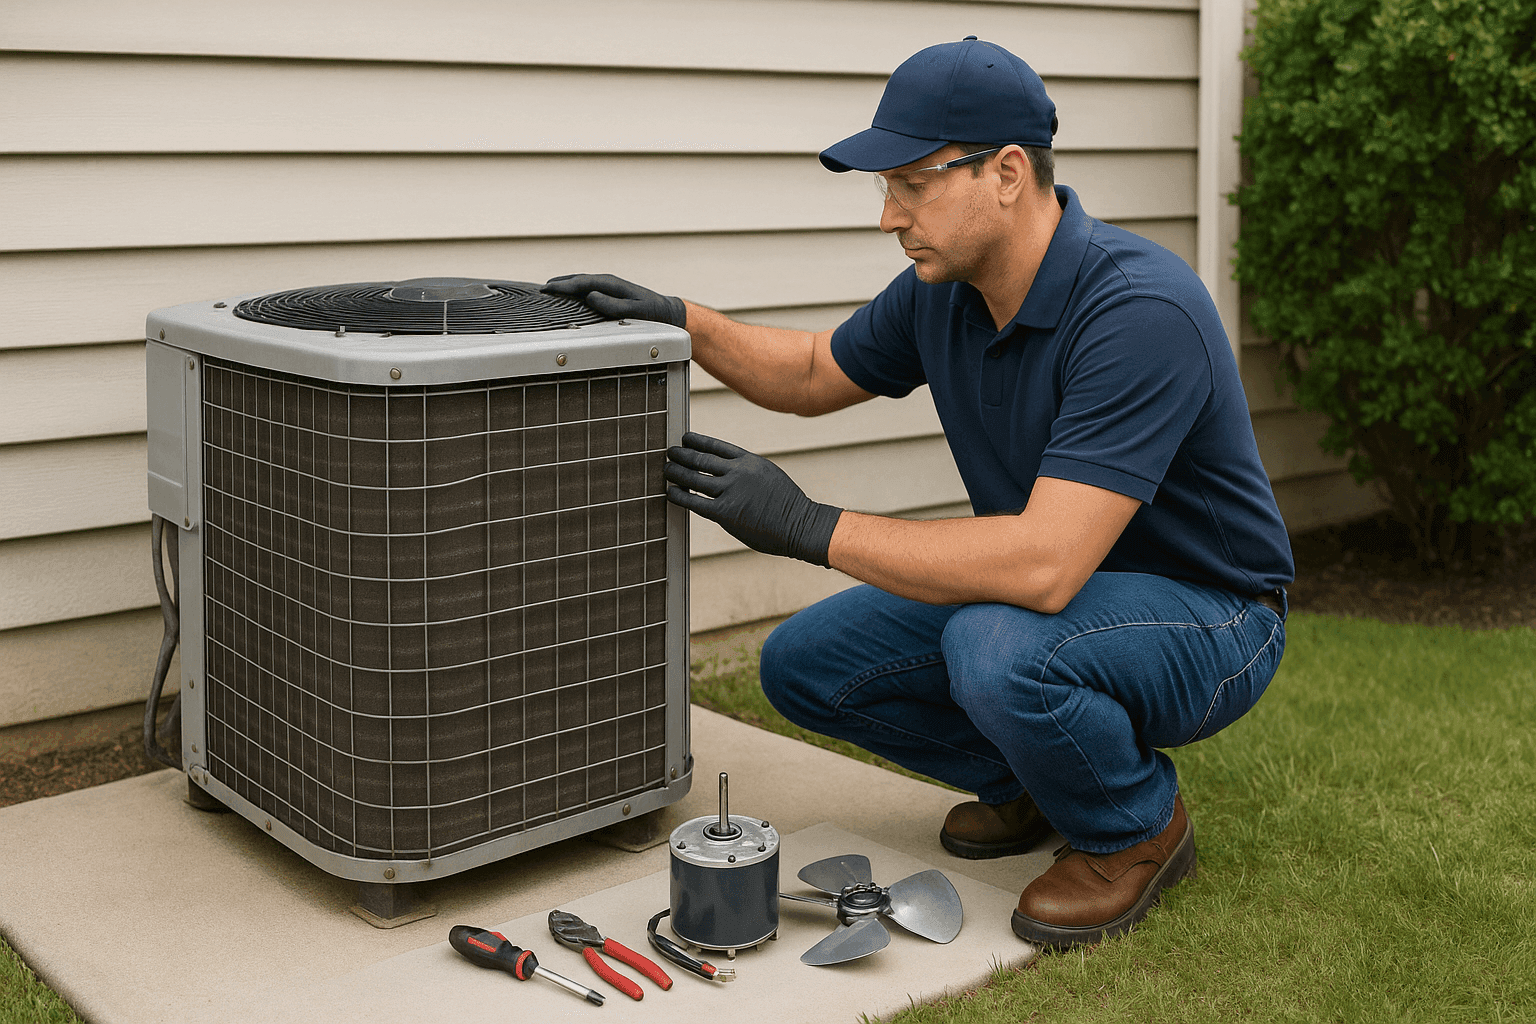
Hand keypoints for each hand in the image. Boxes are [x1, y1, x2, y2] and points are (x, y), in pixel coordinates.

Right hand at [541, 274, 686, 328]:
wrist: (666, 311)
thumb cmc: (652, 313)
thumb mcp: (633, 310)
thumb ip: (612, 304)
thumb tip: (590, 296)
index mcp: (611, 284)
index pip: (581, 282)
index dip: (562, 286)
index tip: (546, 288)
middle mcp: (608, 282)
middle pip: (578, 279)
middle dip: (559, 283)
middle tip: (541, 289)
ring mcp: (608, 286)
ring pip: (581, 282)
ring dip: (565, 284)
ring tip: (549, 288)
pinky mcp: (610, 292)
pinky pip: (587, 288)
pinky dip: (574, 289)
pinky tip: (569, 294)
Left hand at [664, 432, 842, 567]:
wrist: (801, 525)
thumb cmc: (787, 505)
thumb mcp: (769, 476)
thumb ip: (747, 473)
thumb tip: (725, 474)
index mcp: (750, 461)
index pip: (717, 446)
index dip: (697, 441)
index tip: (685, 439)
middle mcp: (738, 472)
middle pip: (701, 459)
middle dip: (682, 454)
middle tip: (669, 453)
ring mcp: (731, 491)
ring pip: (694, 477)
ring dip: (676, 472)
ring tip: (665, 469)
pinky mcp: (725, 513)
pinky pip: (694, 502)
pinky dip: (679, 495)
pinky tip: (670, 492)